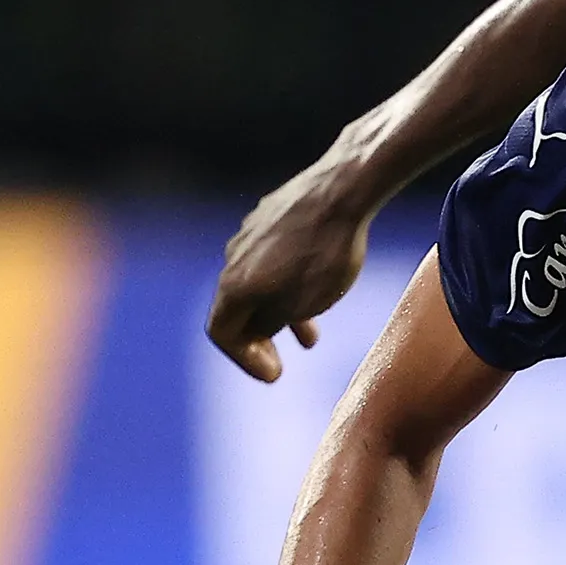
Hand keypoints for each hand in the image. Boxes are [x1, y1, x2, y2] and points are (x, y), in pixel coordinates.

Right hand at [208, 158, 377, 383]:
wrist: (344, 190)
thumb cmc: (326, 253)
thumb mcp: (301, 304)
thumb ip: (272, 323)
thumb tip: (259, 328)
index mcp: (234, 285)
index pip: (221, 333)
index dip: (244, 359)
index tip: (274, 374)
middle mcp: (233, 257)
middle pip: (237, 309)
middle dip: (260, 339)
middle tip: (281, 361)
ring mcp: (250, 233)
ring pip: (258, 283)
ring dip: (279, 313)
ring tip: (311, 335)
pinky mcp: (271, 215)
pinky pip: (271, 259)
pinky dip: (287, 283)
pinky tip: (316, 287)